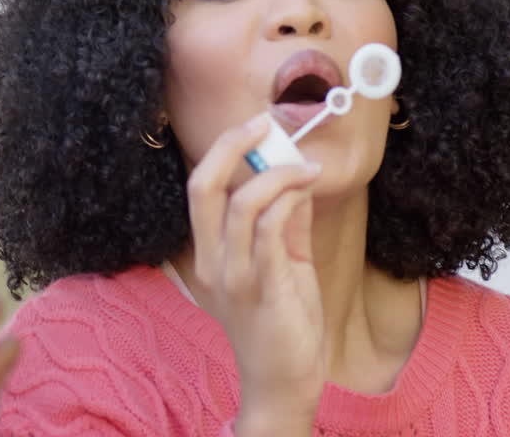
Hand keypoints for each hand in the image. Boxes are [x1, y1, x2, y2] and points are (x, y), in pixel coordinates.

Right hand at [184, 113, 324, 436]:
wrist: (284, 383)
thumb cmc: (283, 324)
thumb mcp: (284, 263)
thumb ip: (285, 221)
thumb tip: (295, 176)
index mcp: (209, 252)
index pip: (201, 187)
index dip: (225, 149)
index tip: (258, 127)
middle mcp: (211, 261)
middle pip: (203, 186)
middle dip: (233, 146)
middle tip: (265, 126)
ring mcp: (233, 276)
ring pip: (241, 204)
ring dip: (278, 174)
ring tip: (306, 167)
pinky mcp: (262, 290)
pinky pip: (268, 232)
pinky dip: (287, 200)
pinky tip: (308, 190)